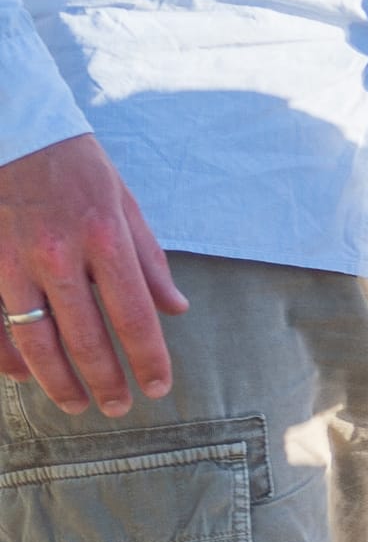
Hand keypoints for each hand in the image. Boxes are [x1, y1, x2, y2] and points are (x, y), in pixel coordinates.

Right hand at [0, 134, 186, 414]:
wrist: (14, 133)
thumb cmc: (77, 168)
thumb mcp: (125, 203)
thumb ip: (148, 260)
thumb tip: (175, 308)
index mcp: (106, 237)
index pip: (133, 314)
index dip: (148, 357)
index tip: (160, 386)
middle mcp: (59, 255)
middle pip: (84, 337)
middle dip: (105, 380)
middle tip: (119, 408)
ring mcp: (14, 263)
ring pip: (35, 340)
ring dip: (58, 381)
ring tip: (76, 406)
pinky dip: (9, 356)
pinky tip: (26, 376)